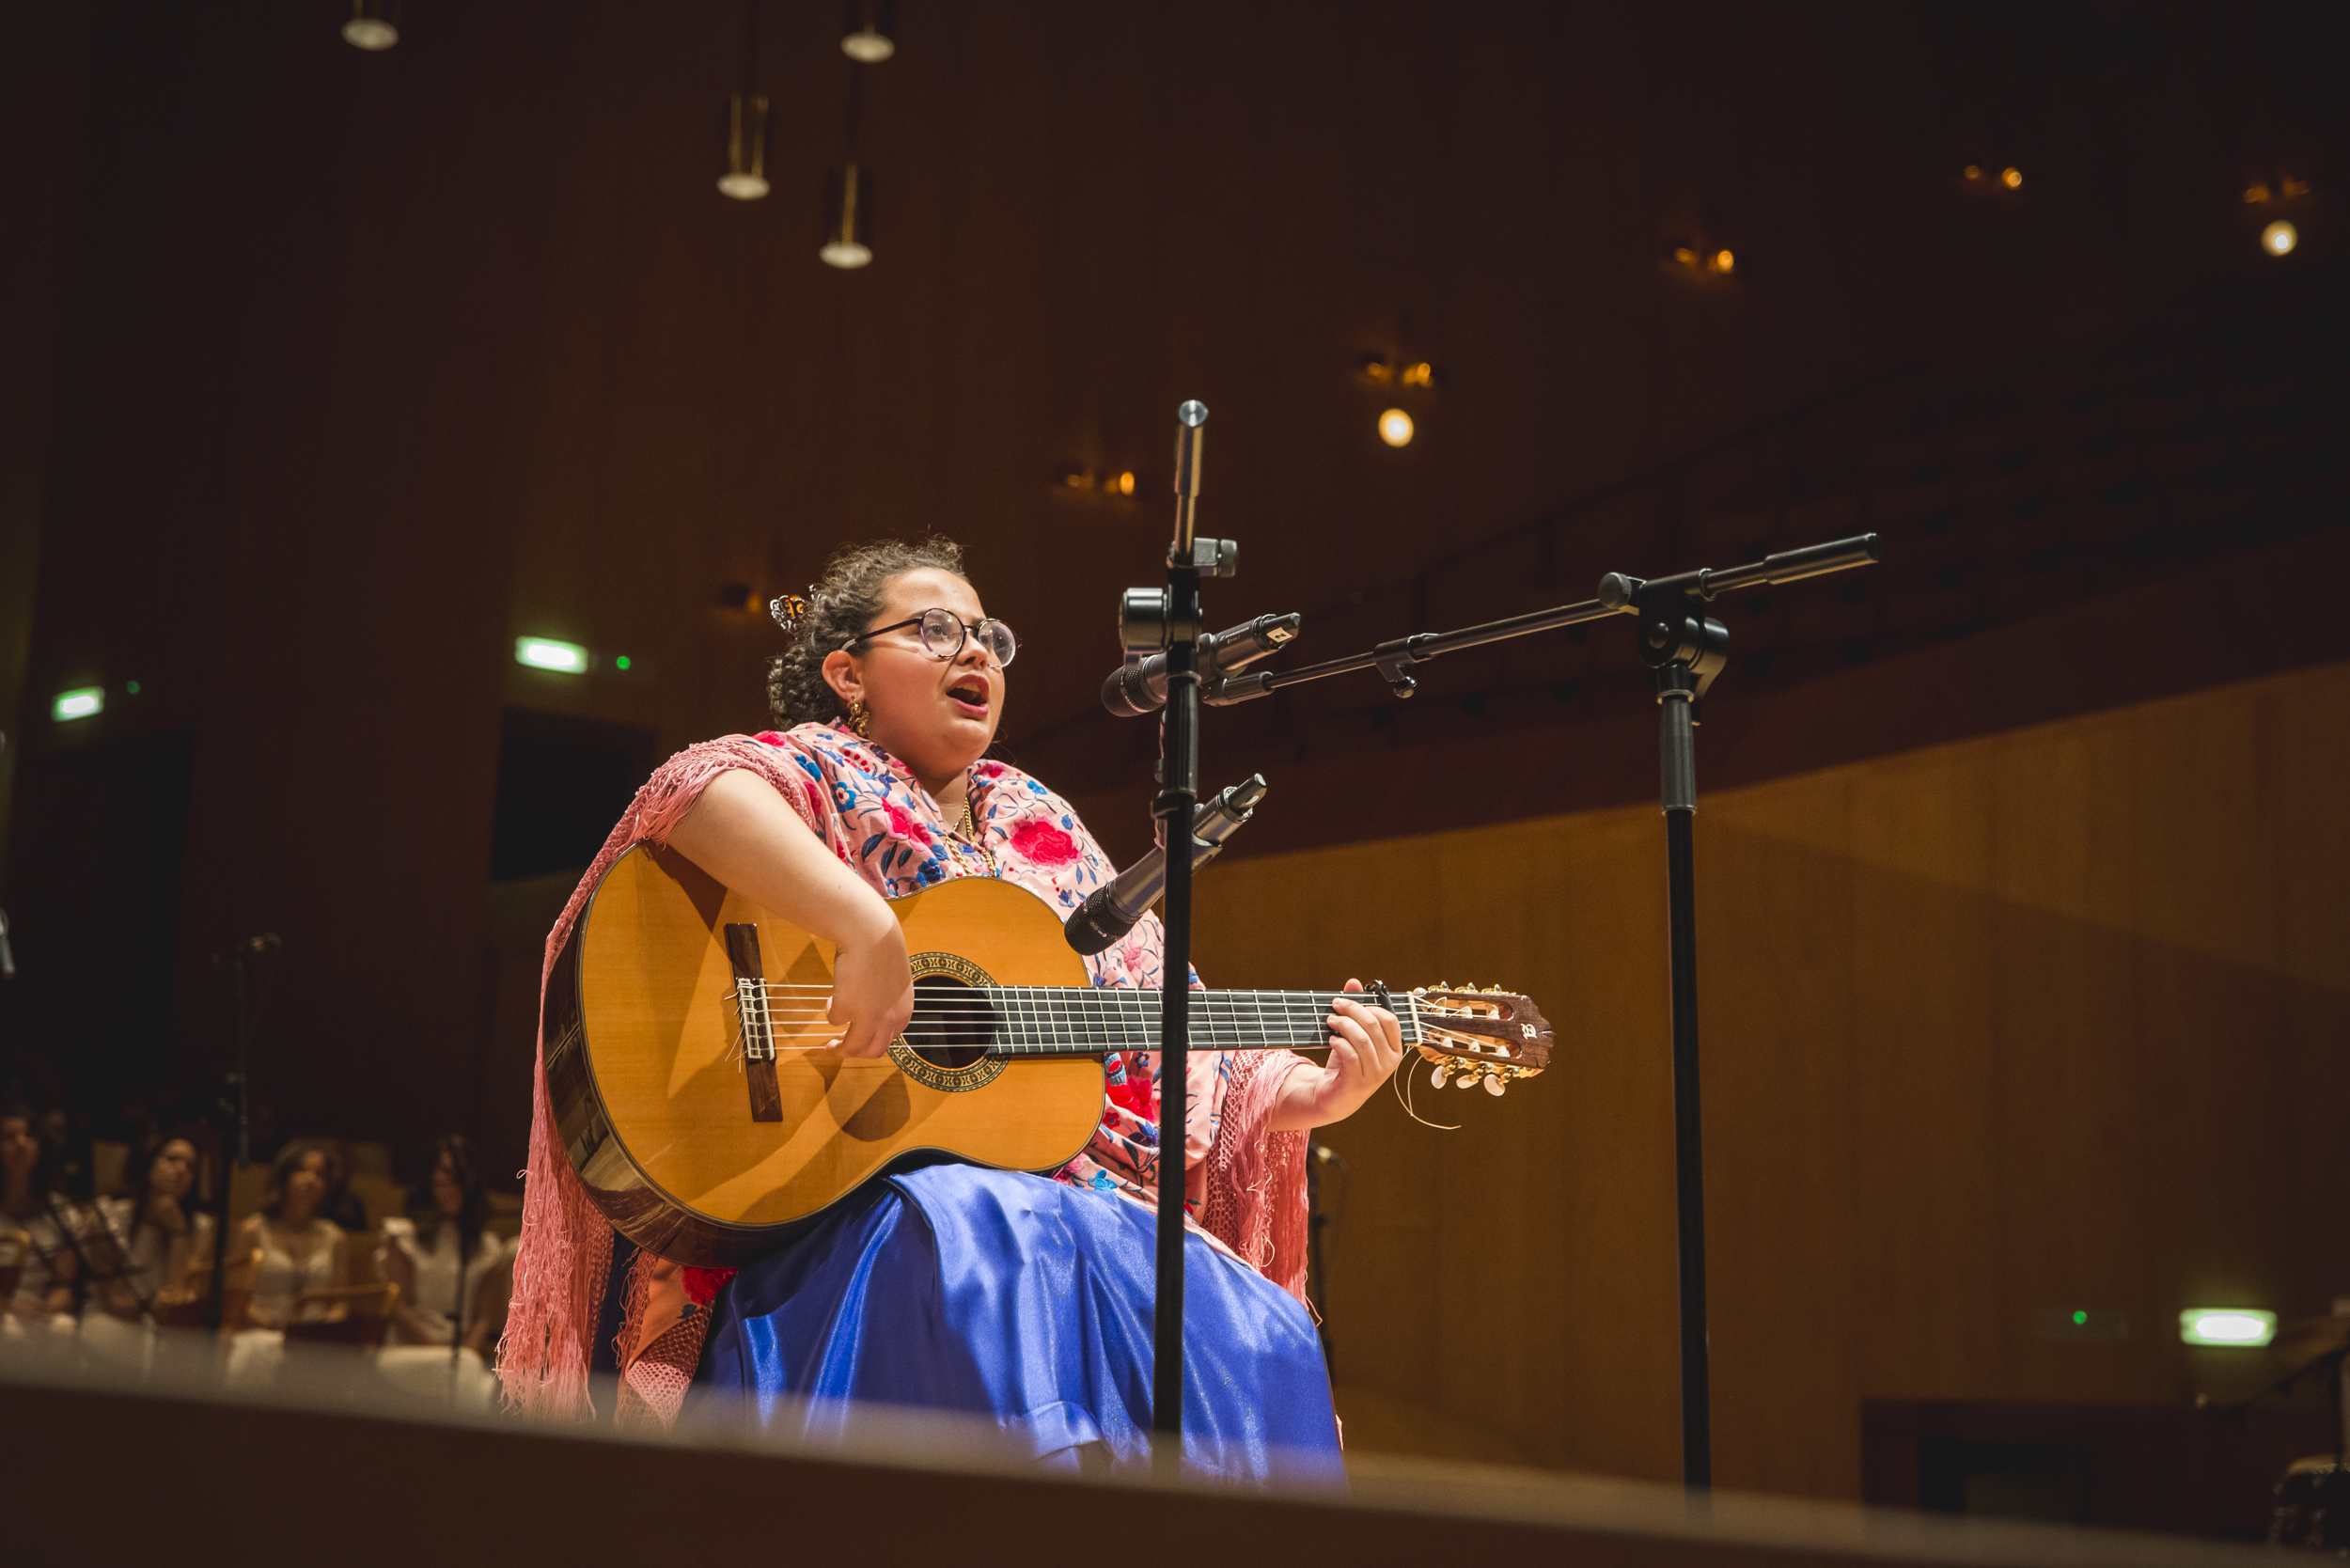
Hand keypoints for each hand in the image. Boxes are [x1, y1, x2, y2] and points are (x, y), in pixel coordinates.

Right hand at [828, 920, 914, 1058]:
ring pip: (854, 1047)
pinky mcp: (848, 1009)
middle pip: (874, 1051)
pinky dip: (831, 1012)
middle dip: (857, 1054)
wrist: (871, 934)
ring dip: (840, 1049)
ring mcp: (870, 1017)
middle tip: (843, 1050)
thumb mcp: (895, 980)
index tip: (862, 1039)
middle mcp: (891, 1018)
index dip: (874, 1041)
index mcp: (904, 1010)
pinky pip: (835, 1020)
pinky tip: (831, 998)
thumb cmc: (882, 949)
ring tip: (831, 1045)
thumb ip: (888, 999)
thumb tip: (872, 1012)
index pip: (891, 1039)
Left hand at [1269, 979, 1404, 1131]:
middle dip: (1352, 1011)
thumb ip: (1355, 1009)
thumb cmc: (1347, 1063)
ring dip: (1343, 1025)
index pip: (1390, 1020)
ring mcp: (1376, 1074)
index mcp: (1394, 1048)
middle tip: (1335, 1006)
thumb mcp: (1353, 1035)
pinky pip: (1351, 1055)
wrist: (1335, 1097)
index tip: (1349, 1001)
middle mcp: (1389, 1062)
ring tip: (1330, 1021)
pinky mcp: (1358, 1082)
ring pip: (1362, 1039)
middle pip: (1374, 1026)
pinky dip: (1339, 1043)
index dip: (1369, 1006)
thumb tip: (1353, 982)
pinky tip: (1332, 1040)